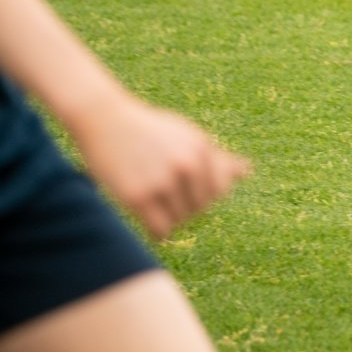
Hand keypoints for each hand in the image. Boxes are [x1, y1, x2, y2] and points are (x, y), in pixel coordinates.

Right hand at [73, 93, 249, 238]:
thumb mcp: (187, 136)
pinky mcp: (137, 197)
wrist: (104, 119)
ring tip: (156, 206)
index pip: (219, 191)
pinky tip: (151, 223)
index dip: (206, 195)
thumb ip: (216, 157)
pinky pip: (160, 230)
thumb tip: (247, 172)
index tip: (188, 192)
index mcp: (202, 149)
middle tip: (167, 200)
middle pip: (200, 208)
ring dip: (170, 219)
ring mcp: (163, 181)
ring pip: (180, 221)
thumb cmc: (149, 130)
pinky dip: (159, 232)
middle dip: (187, 208)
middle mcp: (187, 165)